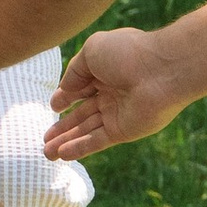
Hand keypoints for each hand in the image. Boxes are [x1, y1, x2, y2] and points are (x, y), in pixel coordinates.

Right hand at [47, 25, 188, 160]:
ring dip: (66, 142)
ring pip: (86, 130)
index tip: (53, 107)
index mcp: (107, 70)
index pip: (82, 88)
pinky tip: (62, 155)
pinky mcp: (123, 131)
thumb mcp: (92, 51)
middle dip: (63, 127)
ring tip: (46, 153)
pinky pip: (96, 140)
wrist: (161, 72)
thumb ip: (74, 72)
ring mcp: (117, 113)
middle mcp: (112, 93)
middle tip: (45, 139)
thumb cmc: (127, 54)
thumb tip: (63, 92)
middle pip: (82, 114)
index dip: (66, 97)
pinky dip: (79, 148)